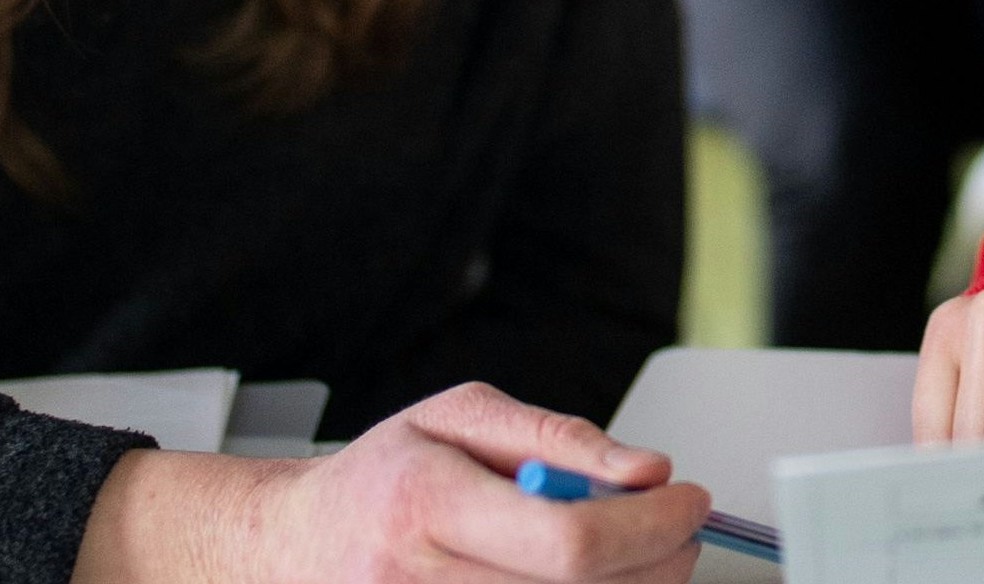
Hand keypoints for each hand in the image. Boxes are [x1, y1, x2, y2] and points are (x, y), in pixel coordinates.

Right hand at [73, 381, 707, 582]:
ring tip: (634, 552)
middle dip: (660, 559)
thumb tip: (645, 470)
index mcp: (426, 501)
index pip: (567, 541)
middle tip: (679, 527)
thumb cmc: (385, 476)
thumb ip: (557, 437)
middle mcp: (421, 579)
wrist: (294, 546)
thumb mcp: (459, 416)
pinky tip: (588, 582)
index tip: (689, 498)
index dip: (651, 527)